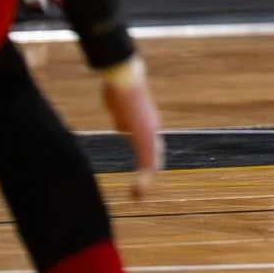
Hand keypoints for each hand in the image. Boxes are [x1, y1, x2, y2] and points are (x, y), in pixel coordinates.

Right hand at [100, 60, 163, 198]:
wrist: (123, 75)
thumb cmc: (119, 88)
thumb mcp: (120, 109)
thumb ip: (124, 120)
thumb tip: (123, 127)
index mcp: (146, 126)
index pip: (150, 150)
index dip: (148, 165)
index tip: (143, 179)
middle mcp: (152, 130)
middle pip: (154, 158)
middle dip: (148, 177)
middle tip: (141, 195)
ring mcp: (150, 131)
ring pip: (151, 161)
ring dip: (145, 181)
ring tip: (139, 197)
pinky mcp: (144, 132)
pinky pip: (145, 157)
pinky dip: (143, 174)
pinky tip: (141, 186)